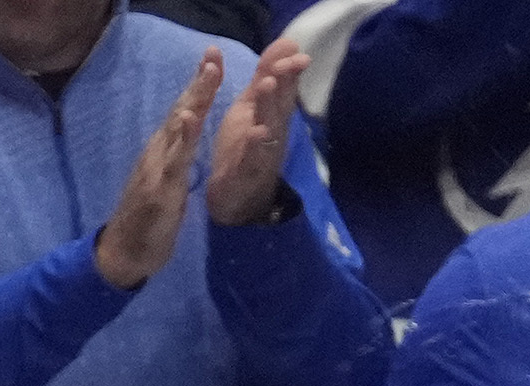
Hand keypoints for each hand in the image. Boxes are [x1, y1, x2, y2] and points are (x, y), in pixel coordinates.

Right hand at [96, 55, 218, 290]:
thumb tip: (186, 136)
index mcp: (165, 152)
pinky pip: (173, 161)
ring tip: (208, 76)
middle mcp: (158, 153)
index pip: (184, 113)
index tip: (213, 62)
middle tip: (213, 56)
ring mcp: (156, 169)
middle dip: (198, 85)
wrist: (123, 252)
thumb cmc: (149, 219)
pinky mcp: (158, 189)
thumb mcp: (169, 183)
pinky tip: (189, 120)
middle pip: (181, 112)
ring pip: (178, 130)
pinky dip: (182, 140)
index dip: (198, 89)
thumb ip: (177, 158)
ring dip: (193, 102)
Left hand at [205, 38, 310, 227]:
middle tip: (283, 63)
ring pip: (268, 131)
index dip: (289, 70)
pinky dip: (253, 147)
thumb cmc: (244, 148)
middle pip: (279, 108)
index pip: (284, 90)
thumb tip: (288, 42)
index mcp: (272, 117)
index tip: (295, 49)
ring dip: (268, 109)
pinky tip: (254, 132)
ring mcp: (262, 156)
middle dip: (282, 84)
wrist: (235, 199)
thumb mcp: (252, 106)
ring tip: (266, 86)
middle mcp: (272, 135)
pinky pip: (250, 161)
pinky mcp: (245, 176)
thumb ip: (266, 75)